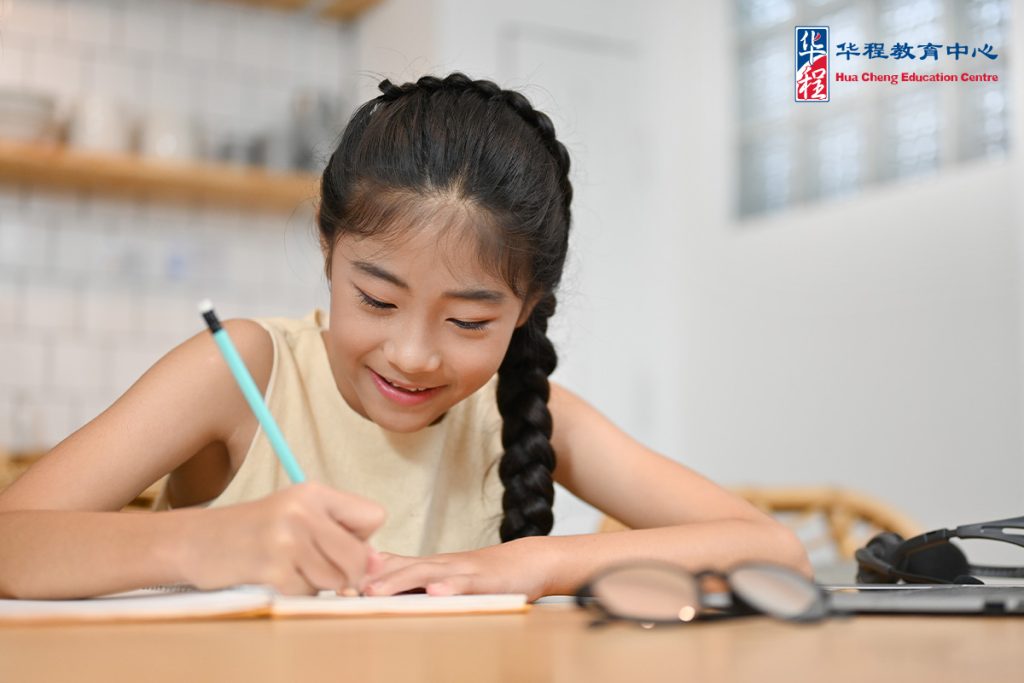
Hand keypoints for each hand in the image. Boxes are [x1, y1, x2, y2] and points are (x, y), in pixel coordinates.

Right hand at [179, 482, 384, 594]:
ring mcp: (287, 539)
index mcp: (315, 492)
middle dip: (347, 571)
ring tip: (292, 566)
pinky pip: (307, 592)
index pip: (375, 516)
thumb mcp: (298, 515)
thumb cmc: (256, 530)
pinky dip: (295, 591)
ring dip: (318, 582)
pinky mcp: (272, 567)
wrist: (197, 540)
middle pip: (359, 556)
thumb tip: (379, 564)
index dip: (364, 538)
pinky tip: (275, 575)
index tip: (338, 542)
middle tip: (318, 565)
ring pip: (336, 579)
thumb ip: (340, 533)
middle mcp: (303, 510)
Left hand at [361, 538, 549, 600]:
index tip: (335, 584)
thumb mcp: (445, 573)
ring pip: (427, 573)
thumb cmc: (484, 573)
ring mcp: (463, 570)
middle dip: (372, 580)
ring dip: (399, 582)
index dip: (365, 574)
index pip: (392, 566)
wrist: (529, 560)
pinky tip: (436, 593)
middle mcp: (441, 565)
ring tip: (376, 593)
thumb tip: (374, 573)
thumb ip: (413, 574)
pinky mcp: (487, 579)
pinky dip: (450, 587)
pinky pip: (466, 583)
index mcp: (430, 566)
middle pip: (402, 568)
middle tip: (345, 590)